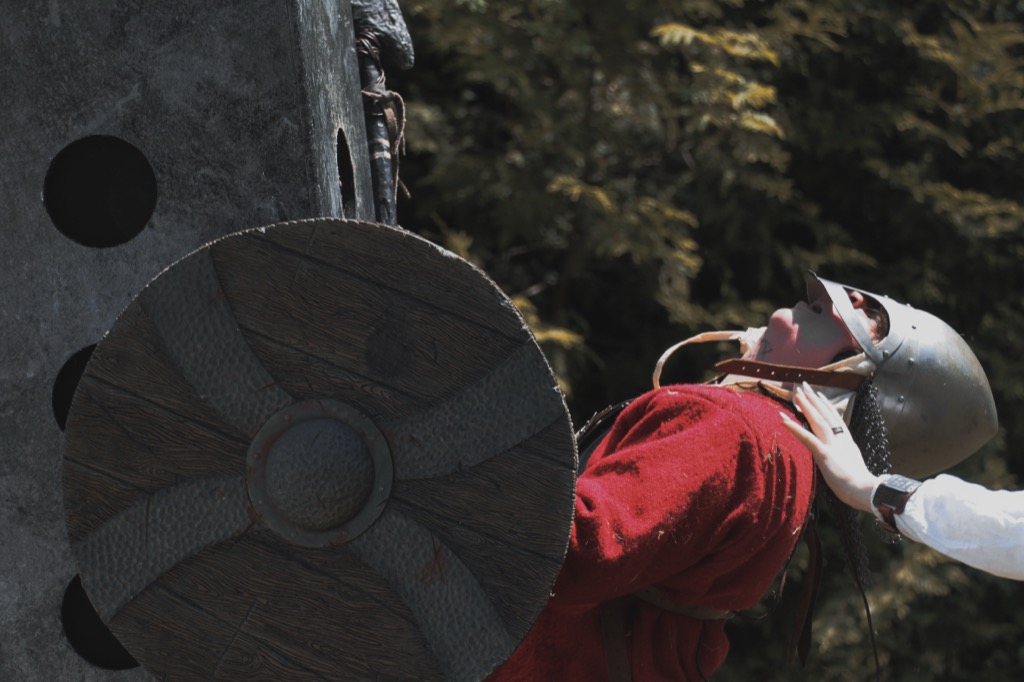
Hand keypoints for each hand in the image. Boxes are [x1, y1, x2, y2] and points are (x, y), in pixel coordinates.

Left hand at [781, 383, 876, 512]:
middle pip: (825, 415)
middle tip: (803, 385)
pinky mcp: (824, 455)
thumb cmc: (862, 486)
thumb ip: (847, 459)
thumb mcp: (854, 467)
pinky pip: (807, 439)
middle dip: (814, 400)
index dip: (826, 406)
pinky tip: (782, 419)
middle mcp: (840, 441)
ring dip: (806, 407)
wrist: (867, 492)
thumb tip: (845, 459)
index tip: (819, 394)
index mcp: (847, 443)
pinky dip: (794, 428)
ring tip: (796, 394)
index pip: (835, 420)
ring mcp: (832, 446)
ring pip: (818, 421)